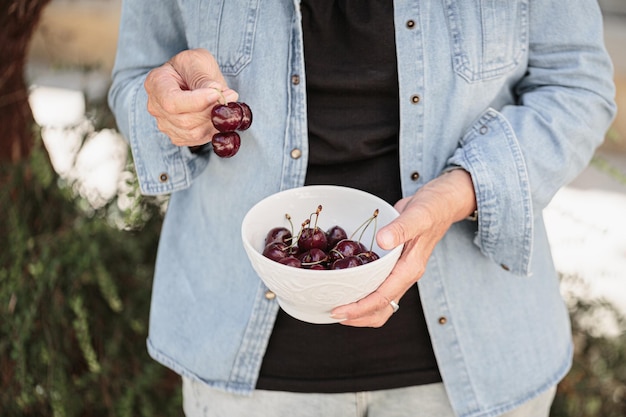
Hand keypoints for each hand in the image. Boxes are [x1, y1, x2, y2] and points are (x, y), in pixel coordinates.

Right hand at [144, 48, 238, 146]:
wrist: (193, 78)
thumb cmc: (193, 66)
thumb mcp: (197, 61)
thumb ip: (204, 78)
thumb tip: (217, 94)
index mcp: (156, 83)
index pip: (172, 101)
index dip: (196, 102)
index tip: (216, 94)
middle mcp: (155, 107)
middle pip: (184, 120)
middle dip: (211, 111)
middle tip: (231, 96)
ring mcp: (165, 124)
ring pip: (193, 133)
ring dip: (215, 121)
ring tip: (226, 103)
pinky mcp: (178, 136)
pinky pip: (198, 140)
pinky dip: (213, 130)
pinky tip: (218, 116)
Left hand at [330, 169, 476, 326]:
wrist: (440, 203)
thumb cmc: (432, 208)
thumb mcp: (417, 214)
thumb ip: (401, 228)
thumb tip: (383, 241)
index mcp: (410, 269)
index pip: (383, 298)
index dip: (359, 308)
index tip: (339, 311)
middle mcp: (405, 275)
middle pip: (381, 309)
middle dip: (357, 317)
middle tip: (332, 313)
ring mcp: (399, 272)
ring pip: (380, 302)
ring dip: (359, 309)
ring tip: (336, 306)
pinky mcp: (394, 265)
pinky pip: (378, 287)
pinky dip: (362, 293)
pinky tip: (346, 285)